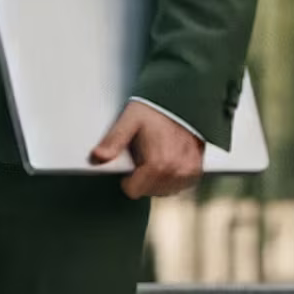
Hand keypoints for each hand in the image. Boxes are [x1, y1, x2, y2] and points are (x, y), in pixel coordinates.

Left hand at [90, 101, 204, 199]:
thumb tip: (98, 157)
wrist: (184, 102)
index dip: (126, 178)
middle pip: (147, 191)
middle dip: (141, 177)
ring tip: (155, 155)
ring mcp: (188, 172)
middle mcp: (176, 171)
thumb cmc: (157, 110)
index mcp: (158, 164)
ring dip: (155, 179)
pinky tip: (167, 160)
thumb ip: (113, 140)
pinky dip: (170, 177)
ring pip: (162, 190)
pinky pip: (178, 185)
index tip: (129, 162)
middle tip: (143, 154)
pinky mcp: (195, 171)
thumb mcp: (130, 120)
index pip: (133, 190)